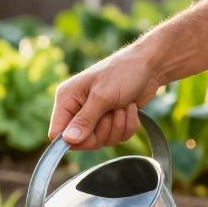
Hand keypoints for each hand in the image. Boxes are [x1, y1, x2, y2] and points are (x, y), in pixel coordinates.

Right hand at [48, 46, 163, 149]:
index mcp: (67, 98)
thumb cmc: (123, 72)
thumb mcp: (102, 96)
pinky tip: (130, 108)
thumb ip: (85, 120)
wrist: (150, 66)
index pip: (57, 132)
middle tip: (113, 112)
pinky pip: (116, 138)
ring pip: (102, 141)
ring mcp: (94, 116)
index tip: (92, 132)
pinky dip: (127, 125)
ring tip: (123, 106)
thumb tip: (68, 140)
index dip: (74, 139)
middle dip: (104, 130)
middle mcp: (77, 108)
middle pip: (82, 141)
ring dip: (118, 126)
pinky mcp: (110, 120)